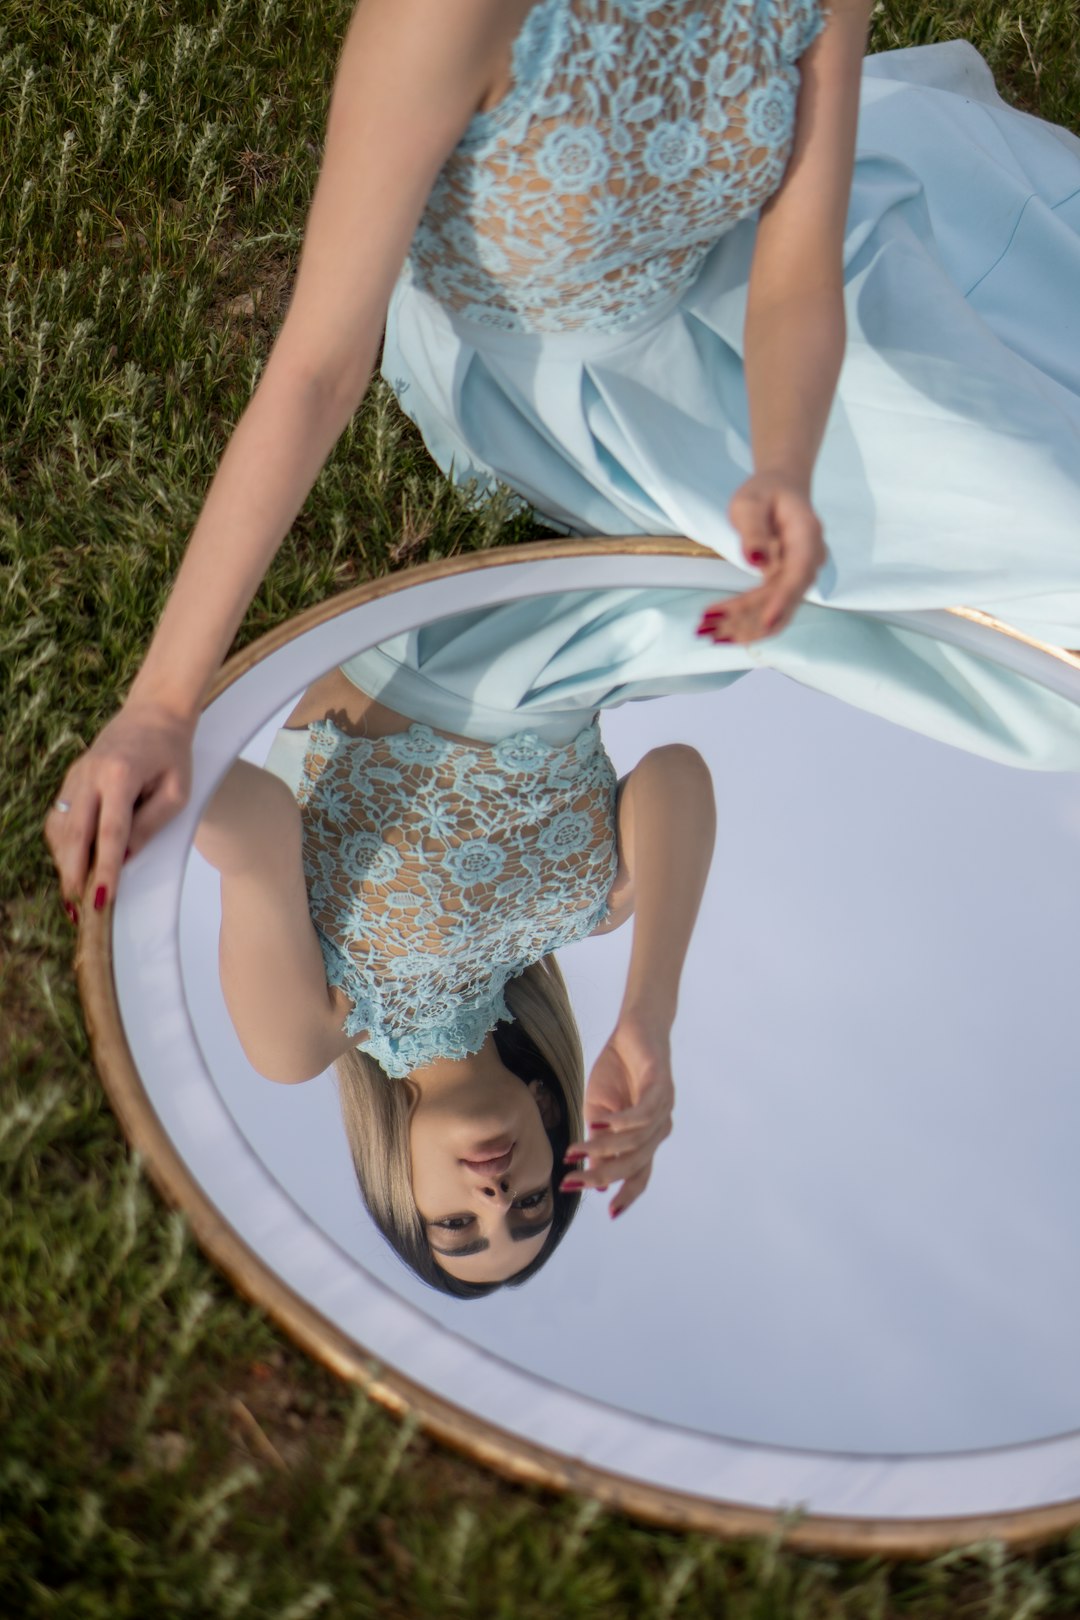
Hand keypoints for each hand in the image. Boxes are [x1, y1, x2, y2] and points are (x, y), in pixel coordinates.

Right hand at [44, 699, 195, 918]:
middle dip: (74, 872)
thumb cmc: (172, 753)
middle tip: (77, 906)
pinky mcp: (72, 778)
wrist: (154, 713)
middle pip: (75, 832)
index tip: (102, 897)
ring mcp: (76, 775)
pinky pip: (60, 815)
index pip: (110, 832)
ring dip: (64, 861)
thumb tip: (124, 857)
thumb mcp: (177, 791)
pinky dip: (62, 843)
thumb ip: (151, 823)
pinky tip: (70, 862)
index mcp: (120, 775)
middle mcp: (91, 775)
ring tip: (73, 891)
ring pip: (60, 826)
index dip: (105, 868)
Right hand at [560, 1016, 673, 1218]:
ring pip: (636, 1141)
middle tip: (572, 1181)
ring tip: (575, 1151)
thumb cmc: (617, 1071)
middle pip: (635, 1163)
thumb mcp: (599, 1112)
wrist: (634, 1030)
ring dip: (603, 1149)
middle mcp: (660, 1128)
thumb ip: (600, 1144)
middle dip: (601, 1175)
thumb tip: (596, 1180)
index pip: (640, 1174)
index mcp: (647, 1138)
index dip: (628, 1194)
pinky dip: (622, 1123)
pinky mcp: (661, 1086)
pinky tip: (600, 1124)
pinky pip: (643, 1114)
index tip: (610, 1214)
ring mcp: (663, 1108)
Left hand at [697, 472, 825, 643]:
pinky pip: (768, 608)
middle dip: (751, 619)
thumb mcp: (750, 503)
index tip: (765, 622)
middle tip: (712, 630)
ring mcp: (799, 574)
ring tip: (709, 634)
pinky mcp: (785, 584)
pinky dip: (744, 620)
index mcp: (807, 535)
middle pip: (786, 598)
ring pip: (777, 610)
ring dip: (745, 626)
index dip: (784, 600)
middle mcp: (810, 560)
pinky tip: (719, 631)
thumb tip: (756, 560)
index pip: (799, 572)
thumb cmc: (765, 492)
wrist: (782, 488)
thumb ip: (753, 530)